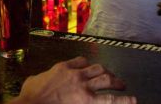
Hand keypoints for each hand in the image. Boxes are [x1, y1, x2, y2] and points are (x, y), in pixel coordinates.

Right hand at [14, 57, 135, 103]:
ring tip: (123, 85)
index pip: (80, 61)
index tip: (91, 69)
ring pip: (105, 79)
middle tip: (113, 78)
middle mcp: (75, 75)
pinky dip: (122, 100)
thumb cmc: (28, 97)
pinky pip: (108, 99)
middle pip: (97, 68)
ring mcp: (82, 87)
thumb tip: (36, 82)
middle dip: (107, 72)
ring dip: (116, 81)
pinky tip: (132, 100)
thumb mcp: (33, 82)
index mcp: (62, 69)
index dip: (87, 65)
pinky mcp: (87, 101)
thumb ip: (41, 79)